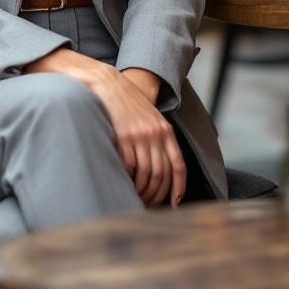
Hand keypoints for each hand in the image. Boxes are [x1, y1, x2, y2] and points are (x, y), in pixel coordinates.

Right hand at [24, 49, 185, 207]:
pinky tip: (125, 183)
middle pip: (161, 174)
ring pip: (146, 174)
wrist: (109, 85)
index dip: (178, 187)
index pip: (177, 165)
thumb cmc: (129, 105)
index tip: (175, 203)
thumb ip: (159, 139)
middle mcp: (155, 133)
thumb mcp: (150, 118)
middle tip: (149, 204)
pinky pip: (129, 166)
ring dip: (142, 191)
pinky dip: (129, 179)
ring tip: (136, 197)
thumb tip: (162, 171)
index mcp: (165, 130)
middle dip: (156, 194)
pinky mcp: (123, 137)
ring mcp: (139, 135)